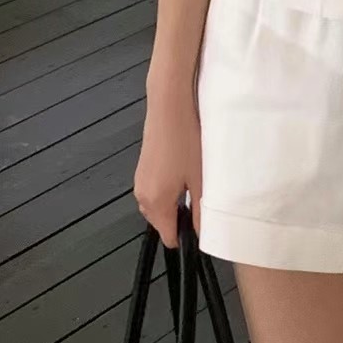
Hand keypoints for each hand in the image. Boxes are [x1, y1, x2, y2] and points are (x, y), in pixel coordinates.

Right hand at [133, 84, 202, 247]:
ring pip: (160, 205)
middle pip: (163, 222)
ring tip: (194, 180)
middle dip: (181, 217)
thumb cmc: (186, 139)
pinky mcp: (143, 168)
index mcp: (155, 203)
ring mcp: (140, 180)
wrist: (170, 105)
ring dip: (176, 201)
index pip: (168, 237)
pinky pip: (156, 190)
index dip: (186, 237)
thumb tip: (202, 232)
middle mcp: (142, 195)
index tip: (202, 228)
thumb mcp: (201, 179)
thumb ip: (201, 211)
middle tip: (202, 198)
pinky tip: (184, 170)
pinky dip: (170, 187)